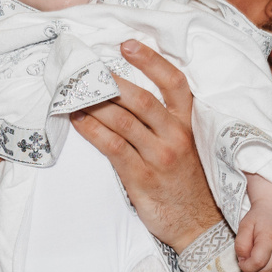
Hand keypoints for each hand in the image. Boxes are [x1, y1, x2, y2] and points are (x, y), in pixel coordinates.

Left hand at [70, 40, 223, 250]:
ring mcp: (159, 157)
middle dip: (110, 81)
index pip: (174, 83)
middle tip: (86, 69)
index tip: (126, 45)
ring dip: (95, 104)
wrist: (197, 226)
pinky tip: (78, 121)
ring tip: (73, 93)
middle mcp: (176, 137)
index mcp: (188, 124)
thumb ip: (165, 122)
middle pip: (141, 99)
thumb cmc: (187, 183)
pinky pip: (113, 147)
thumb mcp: (186, 146)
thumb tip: (126, 95)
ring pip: (123, 120)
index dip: (151, 61)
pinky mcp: (142, 177)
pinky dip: (92, 131)